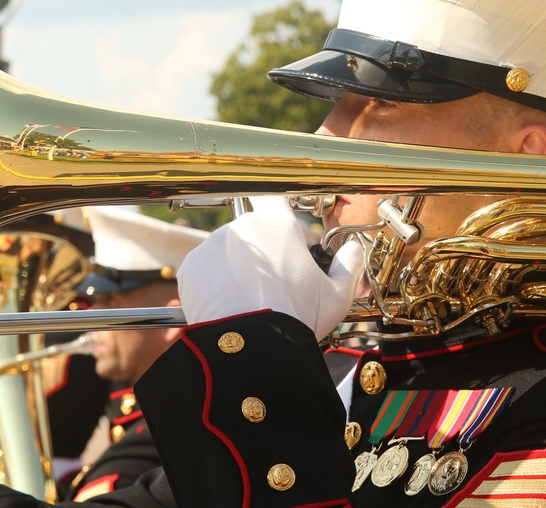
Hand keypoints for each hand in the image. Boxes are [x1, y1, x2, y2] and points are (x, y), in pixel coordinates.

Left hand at [178, 197, 363, 339]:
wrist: (252, 346)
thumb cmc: (297, 318)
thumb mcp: (337, 295)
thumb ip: (349, 265)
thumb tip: (353, 250)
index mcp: (278, 225)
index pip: (272, 199)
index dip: (273, 212)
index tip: (277, 228)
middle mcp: (242, 226)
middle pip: (249, 231)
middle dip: (258, 252)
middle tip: (269, 284)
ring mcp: (213, 245)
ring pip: (225, 252)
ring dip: (233, 268)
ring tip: (247, 300)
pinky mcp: (191, 267)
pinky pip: (203, 271)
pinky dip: (212, 285)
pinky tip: (228, 306)